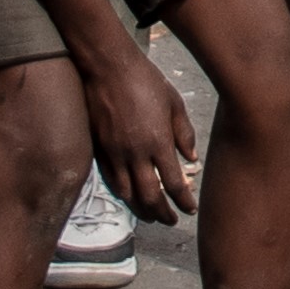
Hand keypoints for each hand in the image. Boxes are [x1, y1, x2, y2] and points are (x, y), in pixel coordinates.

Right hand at [75, 43, 206, 221]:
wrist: (109, 67)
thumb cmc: (146, 81)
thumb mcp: (174, 103)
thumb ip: (184, 133)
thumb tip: (191, 158)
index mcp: (159, 142)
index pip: (174, 184)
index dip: (183, 202)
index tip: (190, 210)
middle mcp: (136, 153)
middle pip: (150, 197)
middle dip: (162, 214)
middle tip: (170, 221)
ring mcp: (114, 152)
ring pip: (127, 194)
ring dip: (141, 209)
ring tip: (151, 215)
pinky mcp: (98, 148)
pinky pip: (110, 180)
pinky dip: (121, 194)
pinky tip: (129, 197)